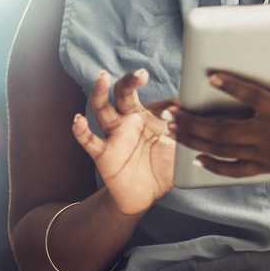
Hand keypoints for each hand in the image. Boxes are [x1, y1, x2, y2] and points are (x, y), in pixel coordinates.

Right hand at [71, 69, 178, 215]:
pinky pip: (89, 140)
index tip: (179, 107)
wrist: (144, 196)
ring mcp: (114, 136)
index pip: (154, 102)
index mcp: (147, 117)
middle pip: (123, 94)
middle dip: (129, 82)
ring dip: (100, 92)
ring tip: (102, 77)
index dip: (166, 104)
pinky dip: (81, 130)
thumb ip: (184, 131)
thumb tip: (191, 111)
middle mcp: (128, 121)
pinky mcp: (103, 154)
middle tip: (140, 74)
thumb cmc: (162, 168)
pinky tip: (78, 120)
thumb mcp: (178, 149)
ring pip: (103, 109)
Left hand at [173, 61, 269, 197]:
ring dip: (194, 139)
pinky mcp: (268, 168)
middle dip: (193, 120)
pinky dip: (214, 166)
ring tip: (171, 130)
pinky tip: (196, 160)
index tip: (210, 76)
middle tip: (168, 111)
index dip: (232, 86)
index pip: (253, 97)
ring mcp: (266, 154)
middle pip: (223, 128)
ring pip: (222, 148)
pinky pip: (236, 169)